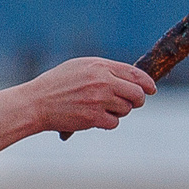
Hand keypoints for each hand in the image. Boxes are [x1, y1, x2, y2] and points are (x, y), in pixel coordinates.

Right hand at [0, 57, 156, 150]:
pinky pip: (114, 123)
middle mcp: (102, 81)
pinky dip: (108, 122)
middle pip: (136, 94)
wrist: (36, 103)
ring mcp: (99, 100)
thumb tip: (129, 78)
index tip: (151, 89)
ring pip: (126, 109)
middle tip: (130, 103)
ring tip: (100, 108)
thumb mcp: (80, 67)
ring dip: (119, 111)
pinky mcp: (94, 118)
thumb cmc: (57, 84)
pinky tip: (94, 117)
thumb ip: (104, 70)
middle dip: (137, 100)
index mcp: (99, 66)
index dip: (146, 83)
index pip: (134, 74)